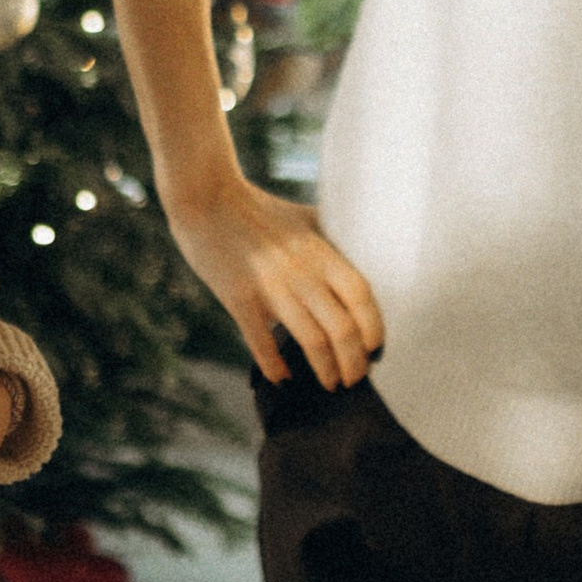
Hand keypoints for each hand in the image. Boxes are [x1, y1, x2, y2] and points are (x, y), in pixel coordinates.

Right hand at [162, 172, 384, 387]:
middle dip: (354, 362)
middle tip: (355, 379)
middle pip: (342, 327)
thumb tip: (358, 253)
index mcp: (320, 251)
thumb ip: (330, 237)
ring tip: (330, 384)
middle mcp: (301, 271)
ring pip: (311, 340)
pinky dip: (274, 366)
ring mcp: (269, 286)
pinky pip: (261, 341)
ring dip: (325, 370)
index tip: (375, 349)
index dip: (374, 328)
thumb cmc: (257, 208)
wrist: (206, 198)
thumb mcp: (303, 217)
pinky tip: (283, 378)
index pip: (361, 296)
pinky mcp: (239, 298)